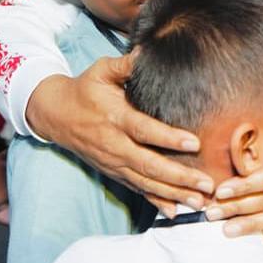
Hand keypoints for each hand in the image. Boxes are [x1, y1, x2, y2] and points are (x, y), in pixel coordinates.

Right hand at [25, 52, 211, 214]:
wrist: (56, 114)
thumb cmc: (85, 89)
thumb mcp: (100, 70)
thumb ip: (124, 64)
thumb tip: (146, 51)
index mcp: (114, 117)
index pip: (144, 130)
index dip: (168, 138)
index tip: (195, 143)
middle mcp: (114, 144)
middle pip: (149, 164)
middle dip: (179, 177)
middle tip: (207, 183)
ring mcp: (113, 162)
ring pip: (145, 182)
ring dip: (173, 194)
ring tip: (199, 202)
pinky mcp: (114, 172)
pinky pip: (136, 189)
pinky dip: (155, 202)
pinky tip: (175, 212)